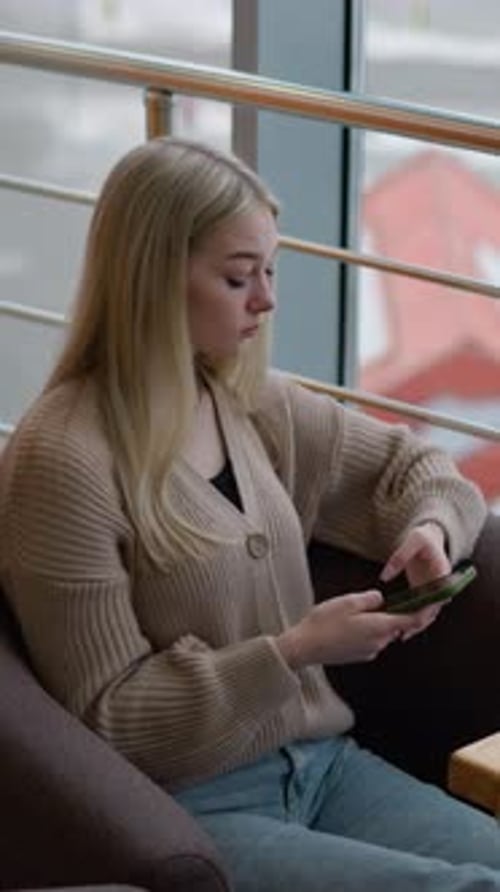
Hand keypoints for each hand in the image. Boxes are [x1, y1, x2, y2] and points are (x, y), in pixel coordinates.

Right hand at [276, 589, 419, 669]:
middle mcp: (379, 642)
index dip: (420, 611)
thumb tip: (380, 598)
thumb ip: (369, 598)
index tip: (425, 602)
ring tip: (351, 613)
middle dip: (389, 613)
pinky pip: (369, 641)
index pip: (411, 621)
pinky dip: (364, 632)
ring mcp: (369, 651)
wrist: (305, 647)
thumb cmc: (325, 623)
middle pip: (394, 625)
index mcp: (380, 627)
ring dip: (374, 623)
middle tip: (373, 600)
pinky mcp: (359, 656)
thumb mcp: (348, 602)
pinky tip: (345, 626)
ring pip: (380, 633)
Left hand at [380, 522, 451, 639]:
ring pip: (427, 613)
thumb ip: (398, 558)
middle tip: (404, 633)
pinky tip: (399, 626)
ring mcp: (433, 591)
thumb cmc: (422, 537)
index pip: (437, 598)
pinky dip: (411, 617)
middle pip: (433, 610)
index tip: (414, 620)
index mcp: (442, 575)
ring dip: (416, 625)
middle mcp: (441, 586)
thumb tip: (385, 577)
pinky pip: (420, 608)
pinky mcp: (425, 592)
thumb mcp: (412, 541)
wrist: (428, 537)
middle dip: (419, 623)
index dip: (426, 611)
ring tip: (401, 635)